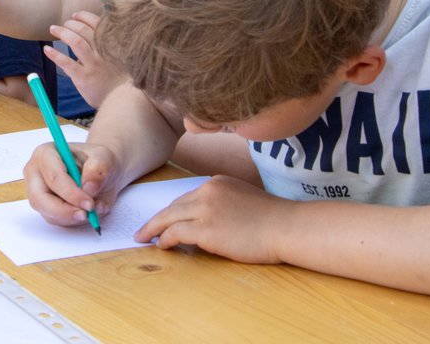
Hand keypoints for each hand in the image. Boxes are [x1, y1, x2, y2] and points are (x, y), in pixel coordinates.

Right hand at [24, 141, 123, 226]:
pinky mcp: (43, 206)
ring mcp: (36, 191)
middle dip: (64, 211)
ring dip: (70, 217)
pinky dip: (71, 220)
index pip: (54, 177)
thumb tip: (88, 188)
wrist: (98, 171)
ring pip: (47, 212)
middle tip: (86, 215)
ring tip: (91, 211)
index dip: (71, 193)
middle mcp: (35, 172)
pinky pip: (54, 219)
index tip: (90, 204)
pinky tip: (85, 211)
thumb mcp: (104, 158)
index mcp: (46, 153)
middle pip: (40, 198)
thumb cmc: (97, 161)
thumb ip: (98, 169)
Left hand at [45, 11, 126, 108]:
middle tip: (64, 23)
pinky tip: (47, 49)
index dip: (84, 16)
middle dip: (71, 23)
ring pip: (75, 42)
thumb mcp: (119, 57)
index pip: (97, 23)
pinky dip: (55, 54)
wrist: (124, 100)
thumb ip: (106, 45)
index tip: (76, 15)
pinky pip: (66, 62)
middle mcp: (103, 52)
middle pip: (84, 30)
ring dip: (62, 32)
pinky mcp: (84, 77)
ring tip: (53, 29)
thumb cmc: (119, 78)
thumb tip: (87, 33)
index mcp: (112, 45)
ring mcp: (93, 65)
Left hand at [134, 175, 288, 262]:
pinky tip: (160, 246)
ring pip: (168, 218)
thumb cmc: (272, 219)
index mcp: (217, 182)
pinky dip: (164, 240)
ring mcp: (206, 209)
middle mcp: (208, 191)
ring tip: (143, 239)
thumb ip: (222, 204)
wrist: (287, 227)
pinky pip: (175, 234)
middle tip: (143, 230)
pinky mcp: (206, 229)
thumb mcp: (243, 200)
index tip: (162, 220)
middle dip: (156, 219)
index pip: (186, 198)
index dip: (172, 211)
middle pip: (173, 206)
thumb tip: (205, 222)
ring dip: (153, 230)